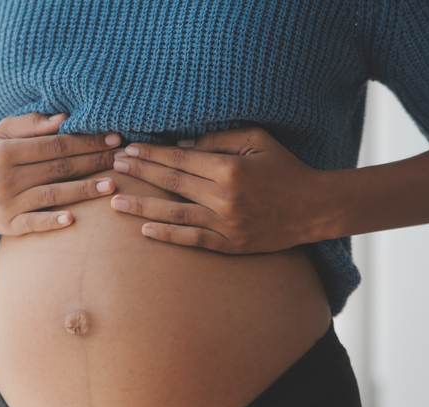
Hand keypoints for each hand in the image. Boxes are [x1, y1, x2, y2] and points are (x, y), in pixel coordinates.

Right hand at [0, 112, 123, 234]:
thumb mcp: (2, 132)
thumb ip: (31, 124)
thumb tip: (64, 119)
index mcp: (5, 151)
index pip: (55, 144)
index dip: (87, 141)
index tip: (113, 138)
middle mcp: (5, 178)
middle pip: (59, 168)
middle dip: (94, 162)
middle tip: (122, 158)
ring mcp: (7, 204)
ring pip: (53, 195)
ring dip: (84, 190)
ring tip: (112, 185)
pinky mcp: (8, 227)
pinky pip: (34, 224)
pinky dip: (52, 222)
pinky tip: (74, 219)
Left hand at [110, 127, 330, 253]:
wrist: (313, 208)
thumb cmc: (285, 168)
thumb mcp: (257, 140)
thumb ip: (218, 140)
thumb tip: (180, 147)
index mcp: (229, 168)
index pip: (179, 159)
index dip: (151, 153)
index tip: (129, 148)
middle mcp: (224, 197)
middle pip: (172, 183)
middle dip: (140, 173)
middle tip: (114, 166)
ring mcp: (227, 224)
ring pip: (175, 214)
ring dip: (142, 206)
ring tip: (116, 201)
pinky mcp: (231, 245)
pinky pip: (193, 239)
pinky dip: (168, 235)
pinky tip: (144, 230)